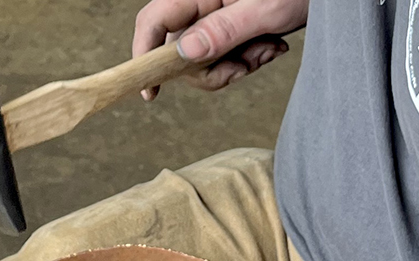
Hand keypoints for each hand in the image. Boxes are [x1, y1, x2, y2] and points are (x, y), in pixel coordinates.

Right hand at [133, 0, 309, 98]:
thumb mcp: (264, 10)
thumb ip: (223, 31)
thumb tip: (182, 54)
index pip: (154, 22)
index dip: (145, 55)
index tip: (150, 92)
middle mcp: (202, 2)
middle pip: (179, 50)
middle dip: (213, 69)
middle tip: (247, 65)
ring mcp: (217, 15)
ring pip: (205, 58)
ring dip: (238, 65)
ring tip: (270, 49)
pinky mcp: (233, 26)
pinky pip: (226, 54)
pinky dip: (249, 59)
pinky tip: (273, 47)